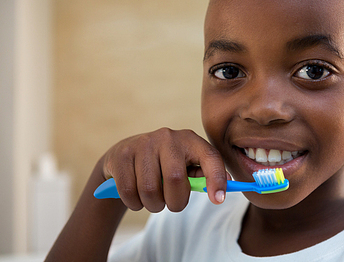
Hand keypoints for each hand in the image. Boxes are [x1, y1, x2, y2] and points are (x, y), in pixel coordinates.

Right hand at [100, 128, 227, 212]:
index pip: (210, 157)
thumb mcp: (185, 165)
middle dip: (175, 202)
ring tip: (153, 200)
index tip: (218, 200)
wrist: (125, 156)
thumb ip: (201, 177)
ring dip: (153, 205)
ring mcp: (143, 144)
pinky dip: (134, 203)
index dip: (217, 178)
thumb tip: (220, 194)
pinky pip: (129, 191)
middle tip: (172, 205)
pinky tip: (137, 196)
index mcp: (190, 140)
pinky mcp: (122, 155)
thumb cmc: (163, 165)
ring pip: (150, 190)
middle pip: (175, 179)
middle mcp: (168, 137)